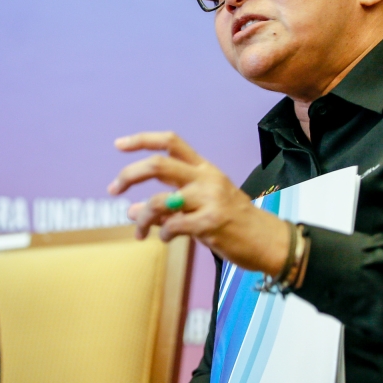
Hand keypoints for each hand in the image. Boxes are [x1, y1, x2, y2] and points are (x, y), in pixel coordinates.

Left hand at [108, 131, 289, 275]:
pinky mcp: (211, 222)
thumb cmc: (234, 223)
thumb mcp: (201, 206)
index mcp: (204, 168)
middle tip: (113, 189)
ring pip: (160, 201)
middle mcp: (206, 178)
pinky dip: (162, 233)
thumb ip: (168, 205)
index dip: (141, 140)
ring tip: (139, 232)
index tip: (118, 144)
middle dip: (129, 175)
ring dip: (142, 218)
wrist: (268, 241)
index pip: (171, 142)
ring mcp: (210, 199)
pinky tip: (165, 238)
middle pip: (158, 165)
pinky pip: (173, 225)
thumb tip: (132, 210)